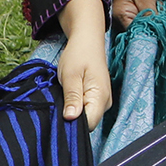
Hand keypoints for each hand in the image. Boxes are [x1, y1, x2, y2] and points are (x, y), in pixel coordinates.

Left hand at [54, 0, 113, 131]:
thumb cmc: (78, 55)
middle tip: (59, 102)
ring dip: (73, 111)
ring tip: (64, 96)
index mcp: (100, 97)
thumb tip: (71, 118)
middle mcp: (105, 102)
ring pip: (86, 117)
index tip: (60, 114)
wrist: (87, 41)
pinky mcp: (98, 99)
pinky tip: (69, 97)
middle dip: (72, 117)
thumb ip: (72, 97)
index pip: (89, 124)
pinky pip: (87, 110)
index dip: (73, 123)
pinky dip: (76, 107)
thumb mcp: (70, 75)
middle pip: (88, 123)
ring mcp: (103, 101)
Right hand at [112, 0, 160, 32]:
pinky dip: (152, 12)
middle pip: (139, 30)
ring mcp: (126, 14)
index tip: (160, 32)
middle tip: (159, 11)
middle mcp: (120, 18)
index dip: (148, 34)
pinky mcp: (132, 10)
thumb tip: (154, 32)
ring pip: (143, 24)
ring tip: (156, 3)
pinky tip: (155, 3)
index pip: (134, 34)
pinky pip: (144, 17)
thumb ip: (149, 16)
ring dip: (154, 17)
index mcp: (120, 16)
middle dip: (152, 24)